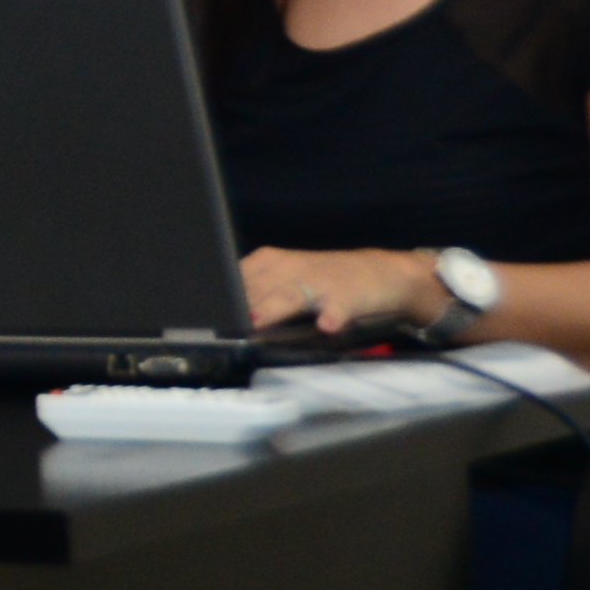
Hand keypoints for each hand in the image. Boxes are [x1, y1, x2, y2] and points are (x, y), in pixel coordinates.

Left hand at [239, 246, 447, 336]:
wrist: (382, 272)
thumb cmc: (325, 278)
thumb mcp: (286, 275)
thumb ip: (256, 289)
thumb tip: (221, 309)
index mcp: (272, 262)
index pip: (237, 278)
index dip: (224, 298)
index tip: (208, 315)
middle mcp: (293, 269)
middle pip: (257, 289)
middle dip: (241, 309)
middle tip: (224, 327)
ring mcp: (321, 284)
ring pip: (291, 296)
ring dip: (272, 309)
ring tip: (257, 322)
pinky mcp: (348, 299)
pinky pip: (338, 309)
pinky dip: (332, 317)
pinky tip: (327, 325)